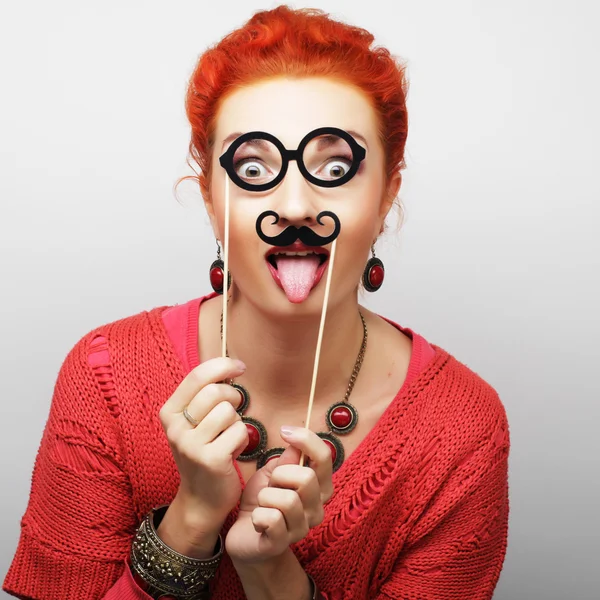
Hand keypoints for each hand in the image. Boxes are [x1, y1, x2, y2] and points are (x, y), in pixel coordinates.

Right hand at [158, 357, 248, 532]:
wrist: (200, 500)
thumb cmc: (204, 452)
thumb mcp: (195, 422)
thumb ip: (205, 395)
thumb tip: (231, 365)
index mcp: (169, 412)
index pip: (198, 375)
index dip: (223, 365)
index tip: (240, 367)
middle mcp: (175, 428)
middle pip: (216, 392)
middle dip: (234, 397)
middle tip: (234, 412)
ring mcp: (191, 445)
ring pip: (229, 412)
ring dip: (237, 422)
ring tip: (228, 437)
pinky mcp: (210, 460)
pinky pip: (240, 432)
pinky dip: (242, 440)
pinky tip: (232, 452)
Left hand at [225, 426, 333, 565]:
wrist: (246, 535)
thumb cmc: (263, 500)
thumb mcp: (273, 472)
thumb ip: (288, 458)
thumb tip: (296, 440)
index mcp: (319, 487)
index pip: (325, 457)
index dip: (306, 440)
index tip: (285, 431)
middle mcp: (316, 509)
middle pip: (306, 478)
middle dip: (280, 475)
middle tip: (270, 484)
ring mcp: (302, 528)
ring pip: (288, 500)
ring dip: (266, 497)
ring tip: (263, 504)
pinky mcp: (282, 543)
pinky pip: (272, 520)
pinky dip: (258, 516)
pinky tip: (257, 521)